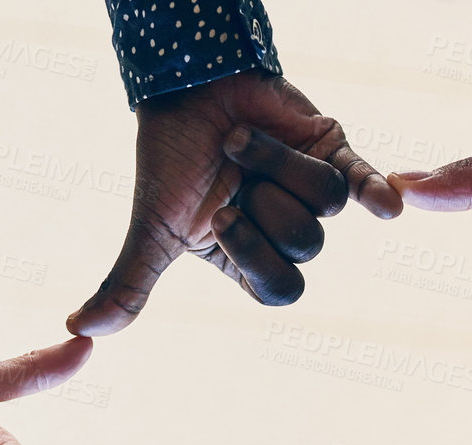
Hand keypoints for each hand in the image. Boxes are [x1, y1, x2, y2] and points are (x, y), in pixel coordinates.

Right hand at [68, 71, 400, 333]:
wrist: (185, 85)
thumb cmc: (169, 159)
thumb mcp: (150, 227)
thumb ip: (129, 284)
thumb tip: (79, 330)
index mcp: (251, 258)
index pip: (280, 289)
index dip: (257, 258)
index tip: (222, 217)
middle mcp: (286, 229)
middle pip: (308, 248)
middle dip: (267, 208)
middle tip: (233, 181)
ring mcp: (312, 190)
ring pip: (328, 204)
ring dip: (280, 164)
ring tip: (242, 141)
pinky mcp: (333, 150)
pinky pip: (364, 181)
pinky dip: (379, 191)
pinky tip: (392, 205)